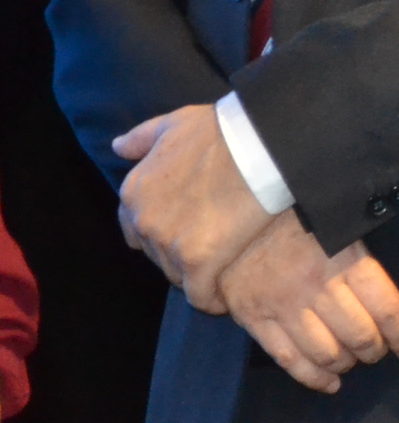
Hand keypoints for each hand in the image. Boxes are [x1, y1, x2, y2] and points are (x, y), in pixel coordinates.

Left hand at [114, 104, 272, 312]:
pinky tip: (224, 299)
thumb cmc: (220, 131)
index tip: (189, 227)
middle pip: (156, 255)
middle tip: (211, 243)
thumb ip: (140, 138)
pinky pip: (200, 295)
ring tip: (222, 268)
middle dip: (178, 253)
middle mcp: (144, 222)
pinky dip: (211, 299)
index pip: (135, 229)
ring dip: (196, 275)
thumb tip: (116, 148)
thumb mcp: (174, 124)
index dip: (163, 229)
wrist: (258, 145)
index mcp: (134, 191)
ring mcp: (169, 245)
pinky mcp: (199, 262)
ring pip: (177, 275)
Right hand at [218, 211, 398, 392]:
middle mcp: (318, 286)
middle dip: (374, 351)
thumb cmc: (303, 220)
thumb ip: (363, 266)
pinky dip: (312, 378)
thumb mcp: (343, 230)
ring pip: (326, 353)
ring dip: (346, 364)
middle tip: (377, 351)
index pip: (386, 307)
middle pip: (359, 335)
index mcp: (345, 260)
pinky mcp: (254, 319)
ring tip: (352, 361)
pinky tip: (329, 384)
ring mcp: (284, 305)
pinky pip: (288, 359)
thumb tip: (390, 307)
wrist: (243, 216)